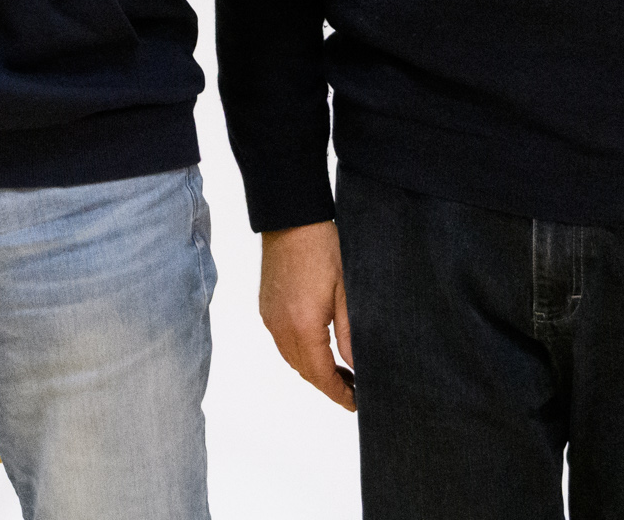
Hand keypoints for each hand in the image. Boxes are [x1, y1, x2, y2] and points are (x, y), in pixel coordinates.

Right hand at [260, 221, 355, 409]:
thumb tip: (356, 367)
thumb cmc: (323, 249)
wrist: (291, 219)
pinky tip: (318, 348)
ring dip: (313, 370)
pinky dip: (300, 353)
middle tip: (354, 390)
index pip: (320, 375)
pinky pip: (282, 342)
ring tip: (340, 372)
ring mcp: (269, 317)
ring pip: (291, 358)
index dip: (339, 393)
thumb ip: (350, 335)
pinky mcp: (266, 307)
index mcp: (302, 326)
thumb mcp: (347, 294)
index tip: (356, 403)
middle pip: (304, 371)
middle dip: (328, 385)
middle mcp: (280, 327)